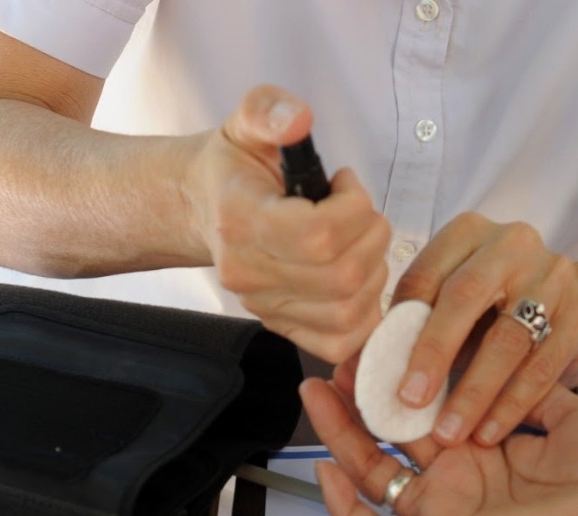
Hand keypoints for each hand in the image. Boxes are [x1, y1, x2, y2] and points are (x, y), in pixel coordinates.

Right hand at [184, 85, 390, 362]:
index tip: (346, 183)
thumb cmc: (236, 165)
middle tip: (360, 211)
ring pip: (348, 311)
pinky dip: (366, 315)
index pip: (318, 235)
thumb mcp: (248, 120)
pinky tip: (359, 278)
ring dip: (374, 271)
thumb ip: (270, 110)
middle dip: (371, 236)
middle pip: (342, 276)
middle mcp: (247, 272)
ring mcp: (263, 306)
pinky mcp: (280, 324)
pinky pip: (339, 343)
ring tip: (359, 240)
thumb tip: (297, 120)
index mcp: (239, 219)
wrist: (204, 205)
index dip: (354, 207)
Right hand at [299, 376, 577, 515]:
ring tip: (315, 395)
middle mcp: (456, 484)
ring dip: (339, 440)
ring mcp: (444, 515)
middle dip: (352, 404)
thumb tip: (505, 355)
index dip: (392, 384)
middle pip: (383, 443)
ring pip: (371, 480)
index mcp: (480, 455)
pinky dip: (345, 510)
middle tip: (331, 366)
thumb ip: (527, 388)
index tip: (373, 347)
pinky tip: (324, 472)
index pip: (419, 417)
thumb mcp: (565, 413)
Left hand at [390, 212, 577, 446]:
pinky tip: (491, 432)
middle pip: (465, 297)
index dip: (400, 327)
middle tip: (410, 401)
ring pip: (507, 338)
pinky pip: (543, 365)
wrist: (567, 311)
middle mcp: (512, 243)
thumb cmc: (492, 311)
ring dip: (475, 392)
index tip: (381, 374)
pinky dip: (513, 404)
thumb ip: (414, 325)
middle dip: (434, 354)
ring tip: (450, 433)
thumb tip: (362, 368)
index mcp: (468, 233)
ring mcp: (553, 275)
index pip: (425, 276)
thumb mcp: (452, 306)